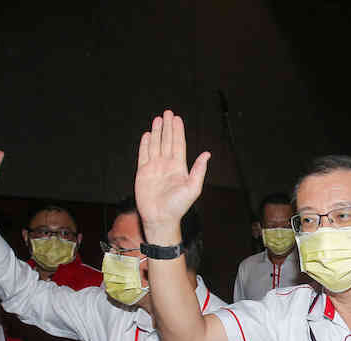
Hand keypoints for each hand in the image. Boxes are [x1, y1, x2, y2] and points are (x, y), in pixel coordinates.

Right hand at [134, 110, 210, 231]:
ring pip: (156, 145)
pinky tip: (147, 135)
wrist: (160, 218)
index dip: (178, 131)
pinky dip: (145, 144)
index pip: (178, 144)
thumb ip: (199, 170)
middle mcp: (167, 165)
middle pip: (167, 141)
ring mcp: (154, 168)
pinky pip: (144, 155)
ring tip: (158, 119)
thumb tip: (207, 154)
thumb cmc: (178, 206)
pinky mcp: (143, 172)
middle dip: (168, 127)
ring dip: (157, 132)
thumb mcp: (193, 188)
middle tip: (167, 112)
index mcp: (179, 167)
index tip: (177, 118)